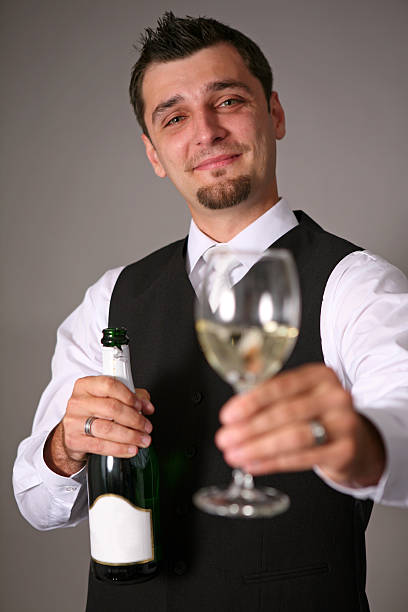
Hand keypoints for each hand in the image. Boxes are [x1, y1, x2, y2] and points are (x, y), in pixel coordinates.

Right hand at [44, 376, 153, 475]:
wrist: (72, 432)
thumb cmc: (92, 412)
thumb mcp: (109, 398)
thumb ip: (131, 397)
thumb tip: (147, 406)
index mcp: (86, 385)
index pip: (110, 385)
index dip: (130, 396)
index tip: (142, 407)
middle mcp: (78, 402)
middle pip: (112, 408)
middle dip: (135, 419)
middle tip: (146, 427)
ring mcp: (73, 421)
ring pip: (107, 428)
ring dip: (130, 436)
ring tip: (142, 440)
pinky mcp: (74, 440)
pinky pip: (100, 446)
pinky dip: (119, 449)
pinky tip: (130, 449)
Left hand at [215, 364, 385, 487]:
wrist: (357, 441)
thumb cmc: (318, 415)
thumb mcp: (300, 395)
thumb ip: (269, 394)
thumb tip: (234, 405)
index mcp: (320, 375)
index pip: (281, 386)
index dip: (251, 401)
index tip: (228, 415)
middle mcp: (335, 396)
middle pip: (284, 412)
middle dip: (249, 428)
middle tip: (225, 438)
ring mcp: (344, 423)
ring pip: (293, 437)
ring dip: (258, 447)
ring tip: (234, 454)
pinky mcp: (345, 451)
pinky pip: (302, 459)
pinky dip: (272, 463)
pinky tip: (253, 464)